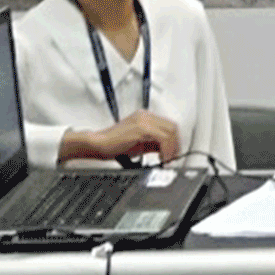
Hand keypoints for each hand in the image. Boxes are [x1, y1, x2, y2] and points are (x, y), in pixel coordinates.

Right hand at [61, 110, 180, 164]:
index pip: (168, 126)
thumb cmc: (114, 145)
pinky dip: (166, 149)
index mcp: (145, 117)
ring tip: (167, 159)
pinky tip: (161, 157)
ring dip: (172, 147)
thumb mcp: (139, 144)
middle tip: (172, 158)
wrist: (99, 144)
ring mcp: (144, 120)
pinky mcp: (141, 128)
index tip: (173, 153)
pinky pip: (162, 137)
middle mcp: (145, 116)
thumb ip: (153, 144)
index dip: (174, 141)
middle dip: (176, 144)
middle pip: (172, 127)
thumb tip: (167, 150)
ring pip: (169, 131)